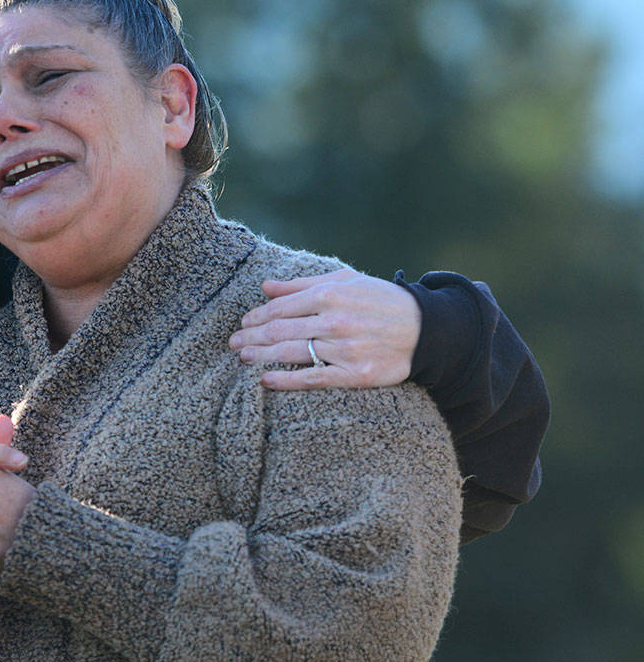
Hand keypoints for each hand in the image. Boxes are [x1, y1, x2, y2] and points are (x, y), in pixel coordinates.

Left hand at [229, 269, 421, 389]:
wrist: (427, 329)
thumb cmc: (381, 301)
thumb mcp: (346, 281)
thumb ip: (303, 284)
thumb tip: (265, 287)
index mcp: (331, 294)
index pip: (281, 307)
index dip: (258, 316)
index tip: (244, 323)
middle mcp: (335, 320)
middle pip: (280, 330)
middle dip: (252, 337)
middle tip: (233, 343)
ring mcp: (344, 348)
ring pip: (291, 353)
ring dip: (260, 356)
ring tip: (243, 357)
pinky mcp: (355, 374)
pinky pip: (312, 378)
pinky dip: (285, 380)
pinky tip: (266, 380)